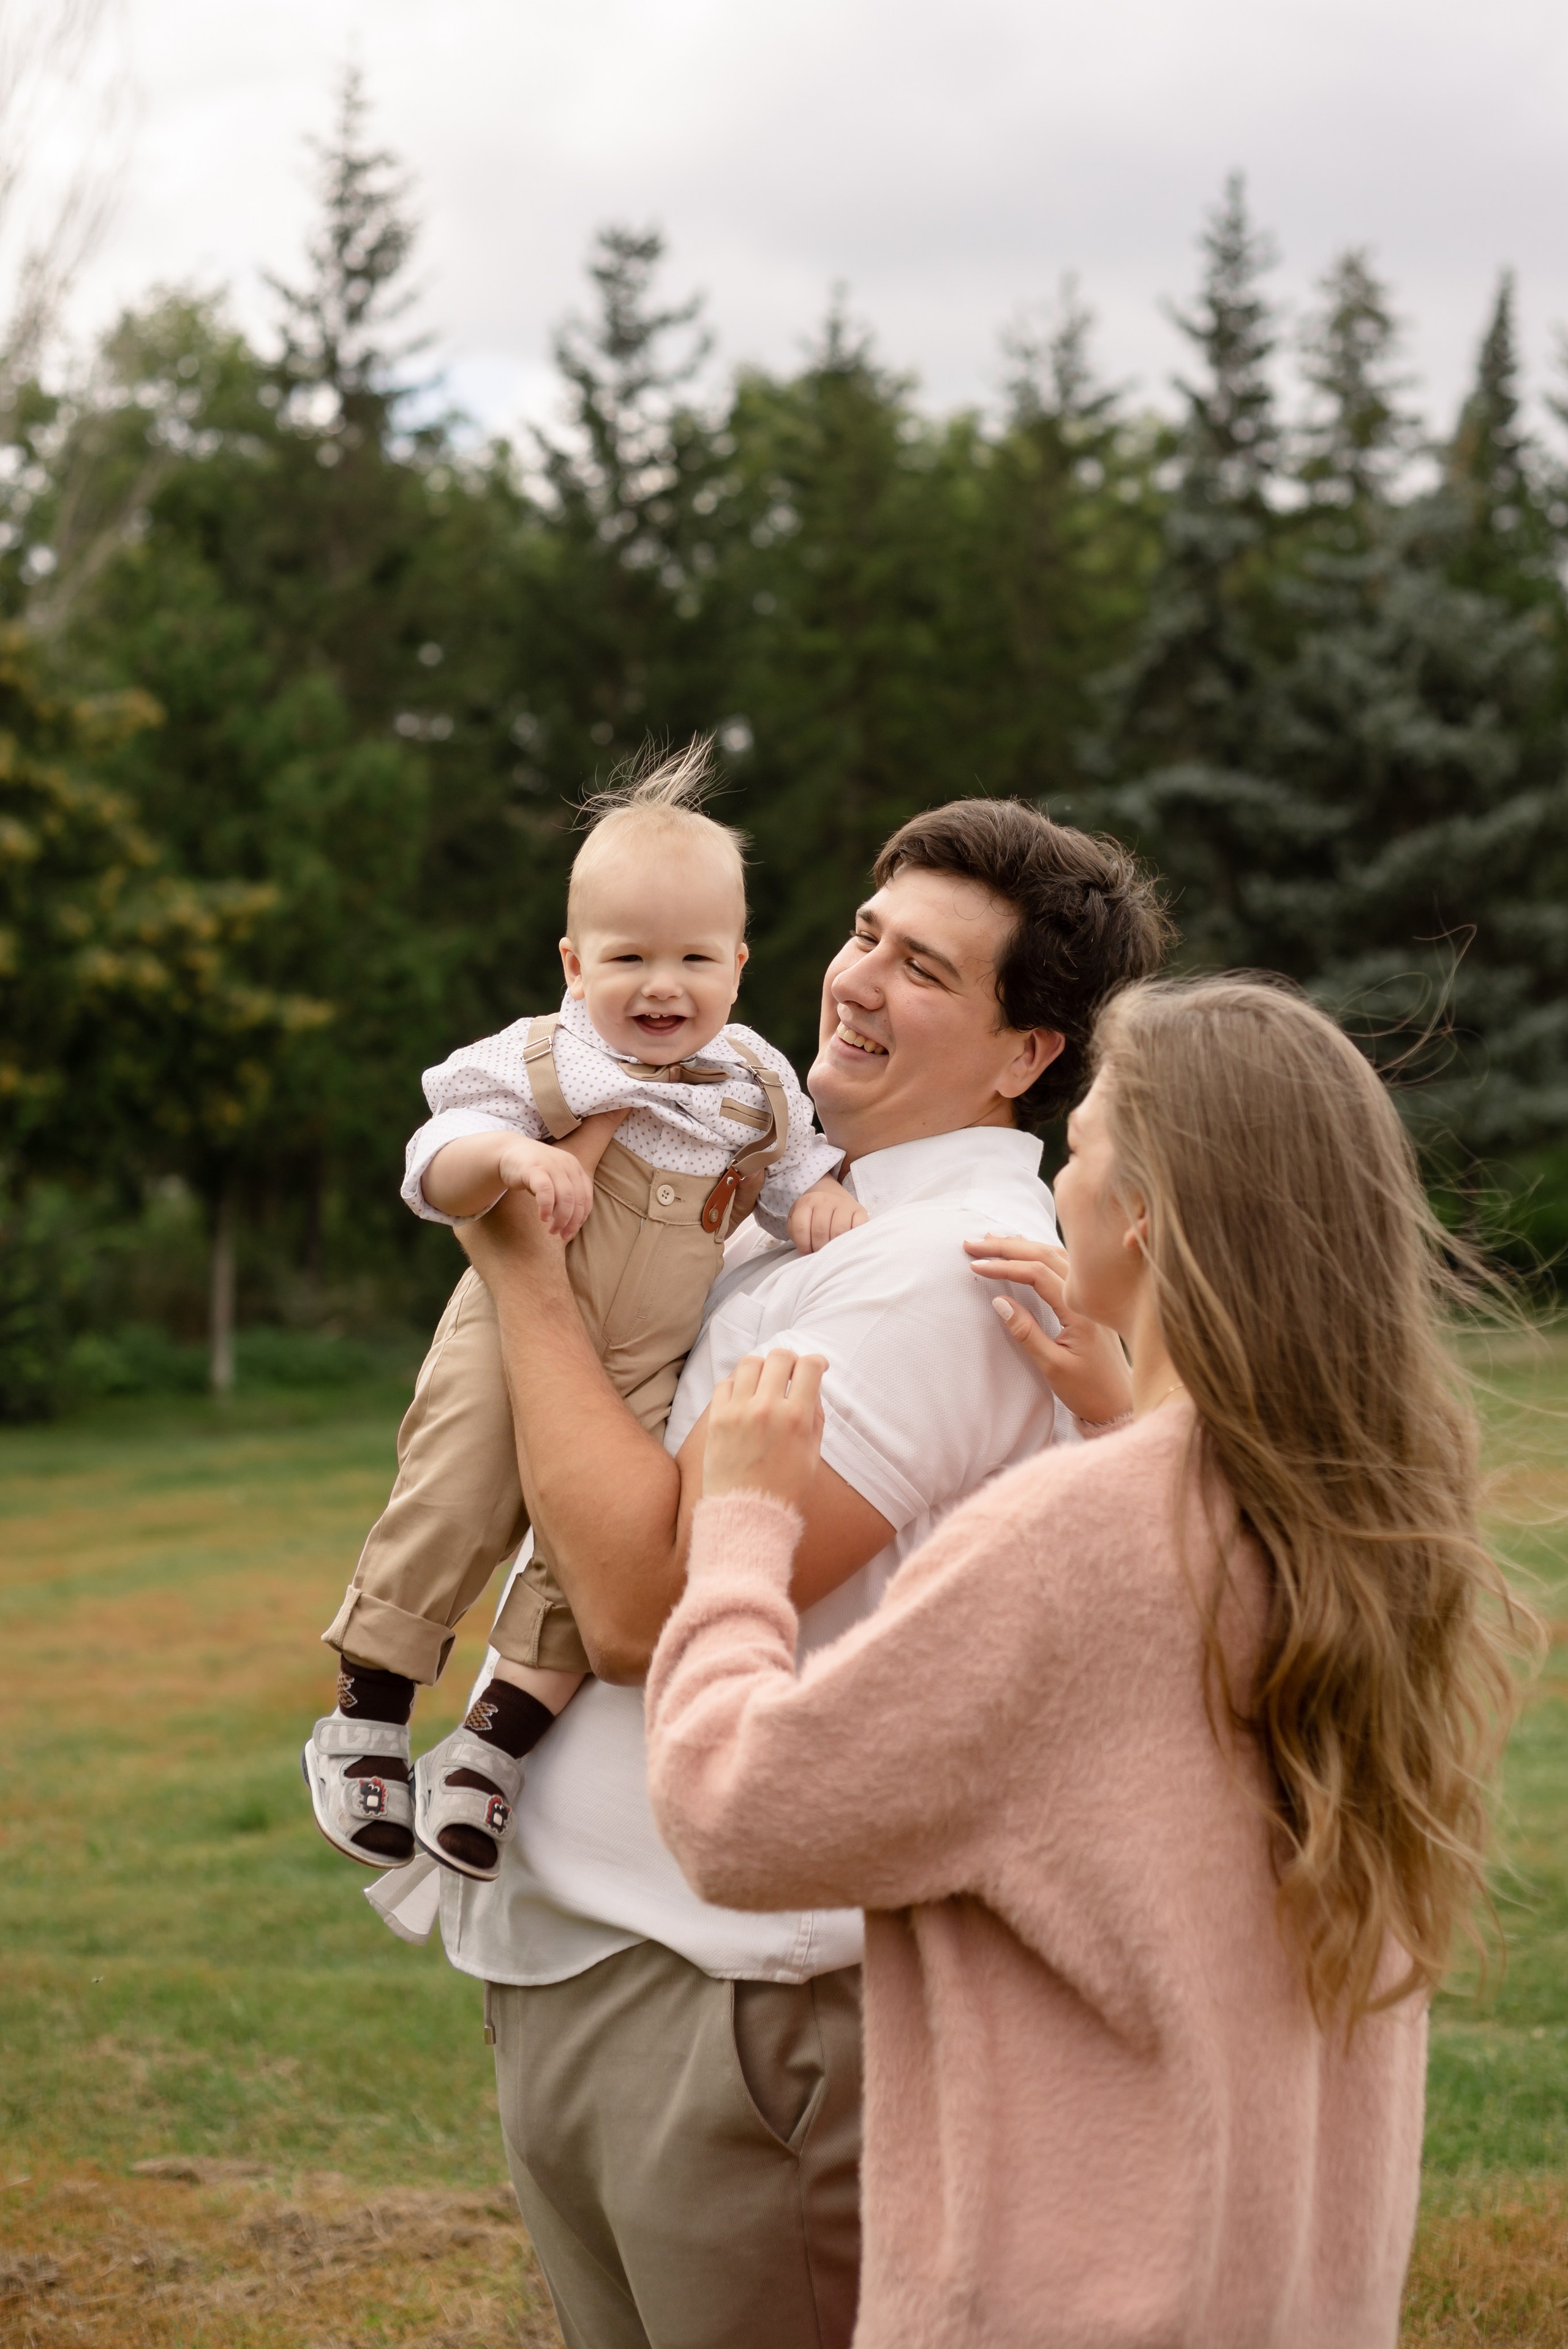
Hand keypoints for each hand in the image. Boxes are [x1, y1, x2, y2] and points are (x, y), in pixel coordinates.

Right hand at [496, 1136, 597, 1240]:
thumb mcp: (555, 1181)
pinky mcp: (535, 1168)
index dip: (581, 1217)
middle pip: (577, 1199)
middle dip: (571, 1222)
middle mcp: (567, 1164)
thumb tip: (572, 1226)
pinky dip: (547, 1207)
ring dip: (561, 1218)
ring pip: (565, 1197)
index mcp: (575, 1167)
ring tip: (552, 1230)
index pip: (586, 1197)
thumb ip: (565, 1198)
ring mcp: (551, 1165)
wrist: (509, 1152)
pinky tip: (543, 1218)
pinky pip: (546, 1191)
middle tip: (562, 1235)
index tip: (571, 1231)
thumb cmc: (534, 1172)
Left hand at [703, 1350, 827, 1512]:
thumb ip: (815, 1417)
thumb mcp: (812, 1455)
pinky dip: (737, 1385)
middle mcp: (766, 1408)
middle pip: (779, 1357)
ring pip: (750, 1363)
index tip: (816, 1367)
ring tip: (764, 1383)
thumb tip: (811, 1388)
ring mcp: (738, 1411)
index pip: (808, 1367)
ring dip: (761, 1368)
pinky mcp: (716, 1419)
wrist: (745, 1514)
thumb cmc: (784, 1490)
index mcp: (796, 1418)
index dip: (816, 1362)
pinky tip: (743, 1398)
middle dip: (790, 1361)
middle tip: (790, 1373)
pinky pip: (725, 1383)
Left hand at [787, 1177, 868, 1255]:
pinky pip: (857, 1227)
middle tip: (820, 1253)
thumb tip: (806, 1252)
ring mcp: (844, 1204)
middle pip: (820, 1230)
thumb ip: (797, 1231)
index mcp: (807, 1202)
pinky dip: (852, 1238)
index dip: (803, 1244)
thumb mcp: (798, 1218)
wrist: (832, 1193)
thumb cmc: (813, 1213)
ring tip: (831, 1250)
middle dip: (818, 1247)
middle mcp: (825, 1200)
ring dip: (834, 1246)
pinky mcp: (860, 1210)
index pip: (801, 1227)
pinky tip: (846, 1242)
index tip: (806, 1251)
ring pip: (838, 1230)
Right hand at [964, 1234, 1132, 1426]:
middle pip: (1045, 1255)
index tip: (975, 1266)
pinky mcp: (1088, 1302)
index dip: (1004, 1266)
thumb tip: (999, 1300)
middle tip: (973, 1244)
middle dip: (1007, 1247)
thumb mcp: (1052, 1368)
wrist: (1120, 1404)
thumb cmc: (1089, 1391)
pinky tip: (1025, 1252)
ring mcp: (1090, 1296)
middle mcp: (1088, 1297)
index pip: (1037, 1274)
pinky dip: (1040, 1254)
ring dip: (1023, 1246)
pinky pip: (1064, 1266)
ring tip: (992, 1242)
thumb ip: (1026, 1333)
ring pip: (1055, 1256)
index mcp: (1080, 1311)